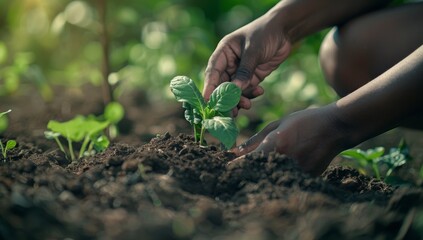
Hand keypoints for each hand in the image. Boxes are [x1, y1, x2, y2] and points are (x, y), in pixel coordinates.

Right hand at [203, 13, 291, 115]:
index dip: (209, 87)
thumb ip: (245, 70)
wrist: (285, 32)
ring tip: (247, 105)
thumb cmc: (265, 33)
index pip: (213, 72)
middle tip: (229, 112)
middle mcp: (229, 63)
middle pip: (222, 85)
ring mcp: (240, 71)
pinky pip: (248, 90)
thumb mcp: (254, 51)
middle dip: (226, 99)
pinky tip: (260, 91)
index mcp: (224, 52)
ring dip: (240, 99)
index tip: (207, 102)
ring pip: (235, 91)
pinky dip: (252, 94)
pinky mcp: (252, 77)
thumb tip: (235, 90)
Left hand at [230, 106, 349, 174]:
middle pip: (256, 173)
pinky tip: (273, 172)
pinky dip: (276, 177)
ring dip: (260, 176)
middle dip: (244, 173)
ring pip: (270, 178)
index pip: (247, 161)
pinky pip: (285, 179)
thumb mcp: (277, 125)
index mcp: (275, 145)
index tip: (224, 168)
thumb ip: (256, 140)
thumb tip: (235, 152)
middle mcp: (284, 160)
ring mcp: (296, 170)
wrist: (335, 128)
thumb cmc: (304, 121)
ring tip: (253, 172)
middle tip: (234, 173)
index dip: (233, 166)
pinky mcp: (306, 177)